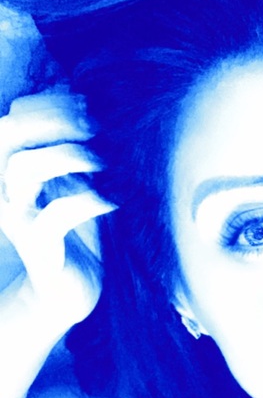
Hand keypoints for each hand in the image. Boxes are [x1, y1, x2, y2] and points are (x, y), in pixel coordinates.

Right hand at [0, 90, 114, 397]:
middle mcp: (6, 191)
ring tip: (107, 161)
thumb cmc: (81, 237)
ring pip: (24, 168)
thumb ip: (77, 159)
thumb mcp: (77, 189)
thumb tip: (101, 116)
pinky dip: (90, 199)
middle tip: (98, 128)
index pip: (13, 119)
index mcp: (13, 174)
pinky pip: (56, 214)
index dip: (48, 105)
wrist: (69, 292)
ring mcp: (18, 220)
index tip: (90, 106)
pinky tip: (117, 198)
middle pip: (8, 134)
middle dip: (56, 121)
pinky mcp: (39, 249)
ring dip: (71, 155)